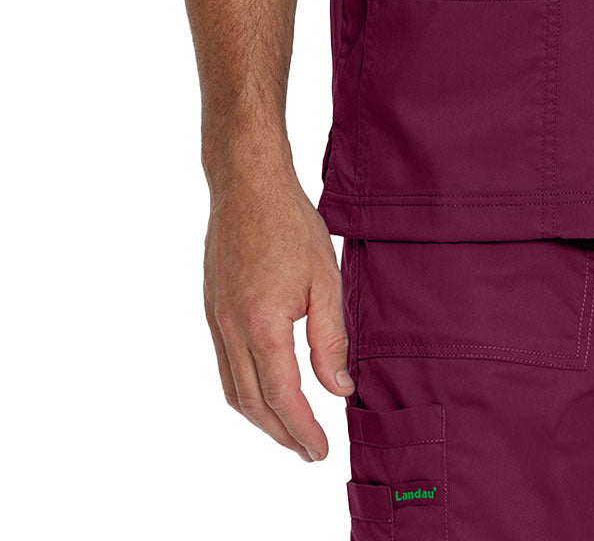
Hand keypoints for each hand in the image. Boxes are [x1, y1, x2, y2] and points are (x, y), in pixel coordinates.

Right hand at [203, 165, 354, 459]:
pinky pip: (224, 365)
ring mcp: (217, 319)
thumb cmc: (291, 224)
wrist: (247, 185)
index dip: (302, 429)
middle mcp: (232, 328)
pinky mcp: (213, 309)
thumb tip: (338, 389)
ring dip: (260, 418)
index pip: (282, 396)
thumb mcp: (326, 280)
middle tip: (308, 450)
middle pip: (252, 403)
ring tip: (289, 429)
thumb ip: (330, 340)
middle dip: (281, 434)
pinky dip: (244, 390)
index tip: (320, 450)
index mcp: (263, 323)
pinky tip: (265, 389)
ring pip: (233, 389)